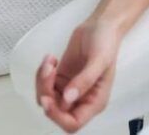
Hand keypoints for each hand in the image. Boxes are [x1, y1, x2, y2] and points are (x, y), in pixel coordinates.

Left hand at [34, 18, 123, 132]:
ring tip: (50, 62)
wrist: (100, 25)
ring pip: (46, 98)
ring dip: (42, 81)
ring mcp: (69, 89)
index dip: (58, 116)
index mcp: (94, 101)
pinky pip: (44, 85)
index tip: (48, 99)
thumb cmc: (106, 42)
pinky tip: (51, 59)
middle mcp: (81, 100)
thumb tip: (68, 98)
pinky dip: (42, 73)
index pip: (73, 123)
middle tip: (48, 71)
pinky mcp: (60, 79)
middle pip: (55, 111)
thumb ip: (85, 80)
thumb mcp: (99, 60)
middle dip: (46, 93)